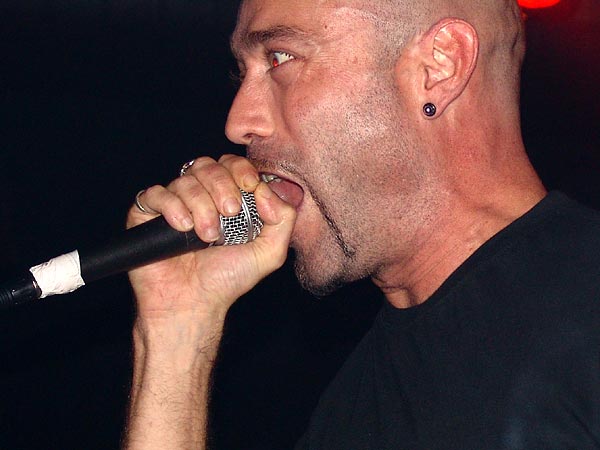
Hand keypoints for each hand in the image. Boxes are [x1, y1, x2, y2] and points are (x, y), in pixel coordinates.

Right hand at [126, 154, 295, 327]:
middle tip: (229, 213)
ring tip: (207, 236)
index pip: (231, 165)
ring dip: (201, 206)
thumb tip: (269, 191)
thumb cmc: (227, 280)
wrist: (193, 304)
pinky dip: (172, 208)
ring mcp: (172, 205)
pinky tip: (183, 228)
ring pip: (184, 180)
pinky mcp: (146, 215)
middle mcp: (198, 197)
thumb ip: (283, 219)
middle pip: (207, 165)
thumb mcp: (269, 252)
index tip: (250, 187)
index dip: (241, 169)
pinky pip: (155, 194)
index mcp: (225, 199)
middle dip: (222, 186)